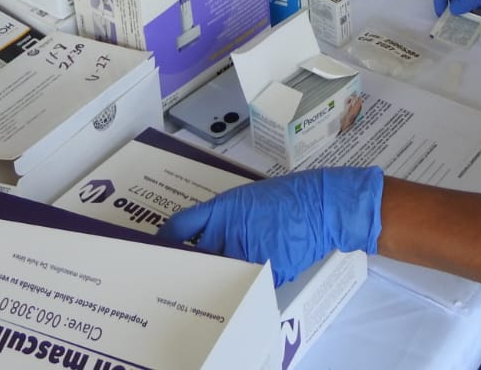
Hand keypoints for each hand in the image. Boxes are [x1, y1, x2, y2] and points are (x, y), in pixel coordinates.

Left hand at [158, 167, 381, 286]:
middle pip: (196, 258)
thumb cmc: (287, 196)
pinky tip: (246, 281)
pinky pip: (245, 283)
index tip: (157, 246)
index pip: (182, 226)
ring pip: (219, 276)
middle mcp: (230, 234)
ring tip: (208, 283)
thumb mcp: (247, 199)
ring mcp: (248, 256)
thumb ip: (223, 219)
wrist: (322, 206)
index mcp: (223, 210)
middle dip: (186, 266)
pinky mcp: (266, 273)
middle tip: (176, 271)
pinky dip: (244, 283)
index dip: (166, 239)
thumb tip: (203, 239)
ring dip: (215, 279)